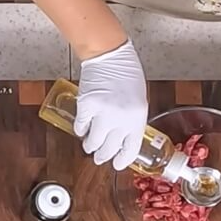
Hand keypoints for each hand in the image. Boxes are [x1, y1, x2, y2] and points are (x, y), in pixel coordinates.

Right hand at [74, 39, 146, 170]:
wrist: (109, 56)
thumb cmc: (127, 74)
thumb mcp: (139, 101)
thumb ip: (132, 120)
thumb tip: (123, 138)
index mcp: (138, 118)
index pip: (130, 149)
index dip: (122, 160)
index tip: (117, 164)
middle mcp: (121, 120)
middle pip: (109, 149)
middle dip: (103, 156)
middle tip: (99, 158)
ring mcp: (102, 115)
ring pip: (93, 142)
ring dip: (90, 146)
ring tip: (89, 145)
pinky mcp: (86, 108)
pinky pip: (81, 127)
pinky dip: (81, 130)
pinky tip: (82, 129)